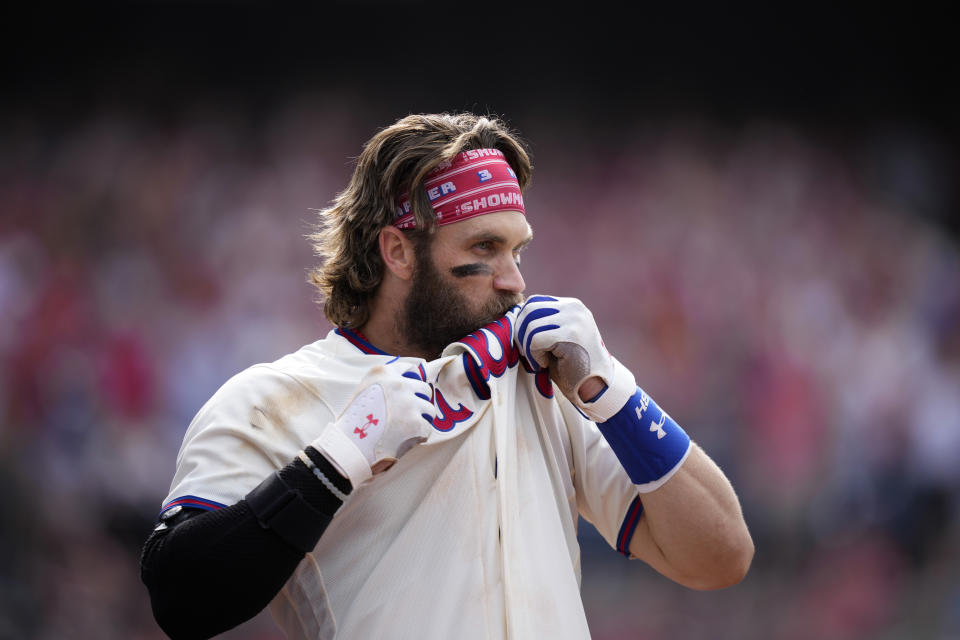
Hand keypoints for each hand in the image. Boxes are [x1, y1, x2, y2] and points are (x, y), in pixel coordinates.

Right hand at [313, 364, 434, 485]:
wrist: (350, 446)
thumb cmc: (352, 422)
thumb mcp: (362, 391)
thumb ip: (383, 385)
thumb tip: (403, 387)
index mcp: (383, 373)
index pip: (408, 368)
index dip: (409, 380)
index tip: (409, 389)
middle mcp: (399, 384)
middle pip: (424, 389)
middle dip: (419, 401)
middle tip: (407, 415)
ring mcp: (409, 403)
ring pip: (429, 409)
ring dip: (421, 419)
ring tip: (407, 429)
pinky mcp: (417, 423)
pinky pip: (427, 428)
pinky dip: (419, 436)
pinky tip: (405, 440)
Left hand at [515, 295, 635, 421]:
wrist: (597, 388)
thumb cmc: (571, 366)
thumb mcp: (557, 337)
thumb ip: (542, 322)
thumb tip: (514, 314)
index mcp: (571, 305)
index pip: (533, 302)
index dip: (522, 323)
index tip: (528, 344)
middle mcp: (574, 308)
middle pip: (528, 310)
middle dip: (521, 334)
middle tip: (529, 354)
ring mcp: (574, 320)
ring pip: (530, 326)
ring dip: (529, 348)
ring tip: (542, 360)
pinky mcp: (571, 335)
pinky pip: (536, 340)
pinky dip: (535, 355)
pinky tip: (546, 364)